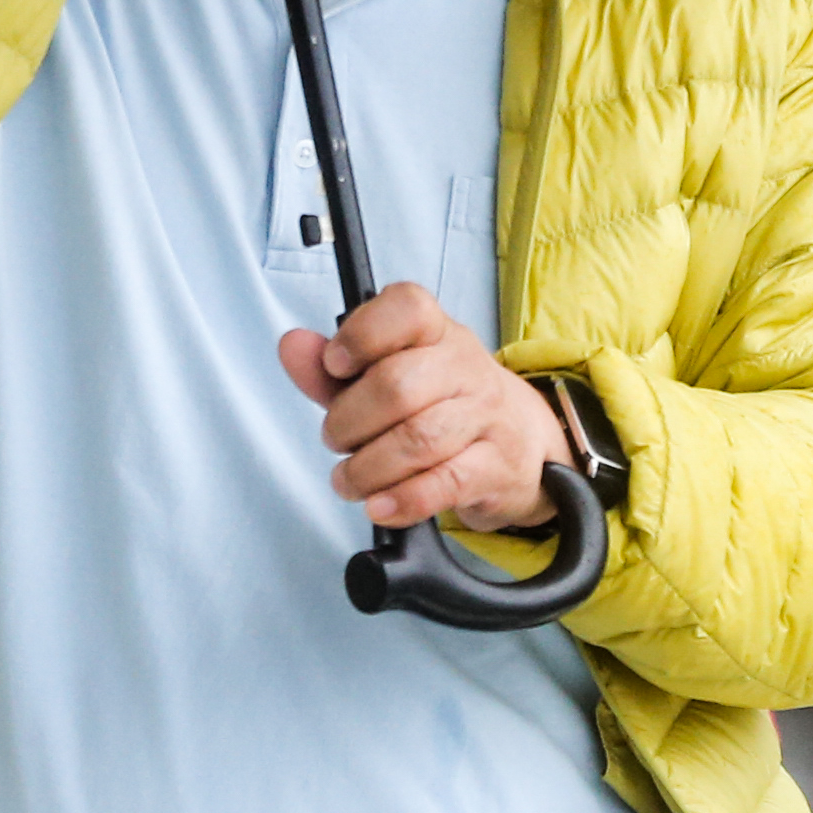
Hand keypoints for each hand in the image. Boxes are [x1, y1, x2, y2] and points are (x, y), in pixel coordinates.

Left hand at [281, 283, 572, 534]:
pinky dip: (402, 499)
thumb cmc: (440, 405)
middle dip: (349, 421)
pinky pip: (444, 484)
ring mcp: (486, 416)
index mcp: (436, 332)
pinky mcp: (495, 467)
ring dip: (368, 468)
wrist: (520, 444)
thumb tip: (292, 346)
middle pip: (398, 385)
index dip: (361, 334)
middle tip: (337, 439)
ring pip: (419, 439)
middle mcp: (465, 366)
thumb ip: (331, 369)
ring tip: (350, 480)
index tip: (334, 364)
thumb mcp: (386, 377)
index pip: (407, 308)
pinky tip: (379, 504)